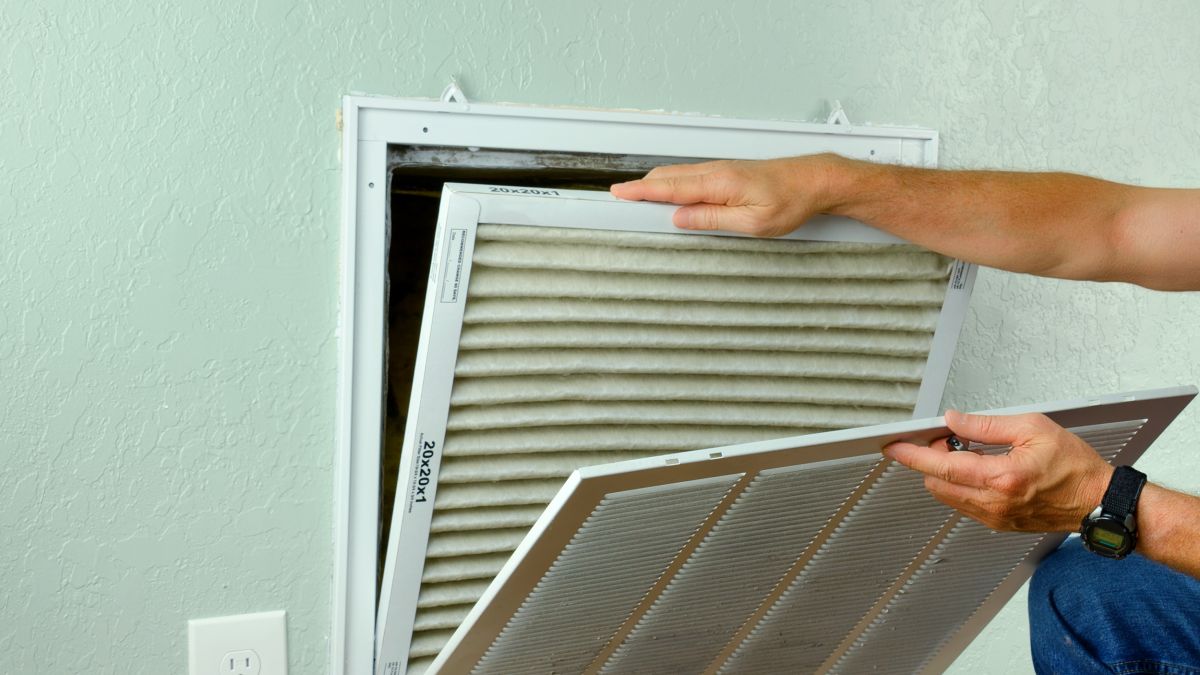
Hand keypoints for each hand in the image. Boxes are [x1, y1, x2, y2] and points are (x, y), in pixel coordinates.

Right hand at [609, 155, 846, 236]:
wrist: (816, 181)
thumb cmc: (792, 201)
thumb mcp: (752, 223)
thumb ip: (712, 219)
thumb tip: (680, 219)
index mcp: (718, 183)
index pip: (669, 188)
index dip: (640, 191)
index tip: (618, 193)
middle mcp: (716, 171)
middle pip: (668, 177)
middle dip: (641, 187)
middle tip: (618, 198)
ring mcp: (722, 169)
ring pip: (679, 175)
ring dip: (656, 184)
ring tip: (637, 196)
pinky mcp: (729, 172)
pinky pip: (692, 175)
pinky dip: (673, 182)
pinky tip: (671, 192)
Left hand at [883, 411, 1114, 531]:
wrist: (1098, 501)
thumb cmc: (1075, 466)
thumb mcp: (1032, 428)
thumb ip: (986, 425)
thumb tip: (953, 420)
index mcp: (1001, 478)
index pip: (941, 466)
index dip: (911, 455)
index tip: (893, 446)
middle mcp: (994, 503)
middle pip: (937, 484)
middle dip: (931, 459)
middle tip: (945, 437)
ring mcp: (995, 517)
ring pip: (948, 495)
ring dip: (946, 473)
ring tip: (966, 451)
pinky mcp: (999, 524)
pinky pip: (965, 504)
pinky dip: (961, 485)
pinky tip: (978, 469)